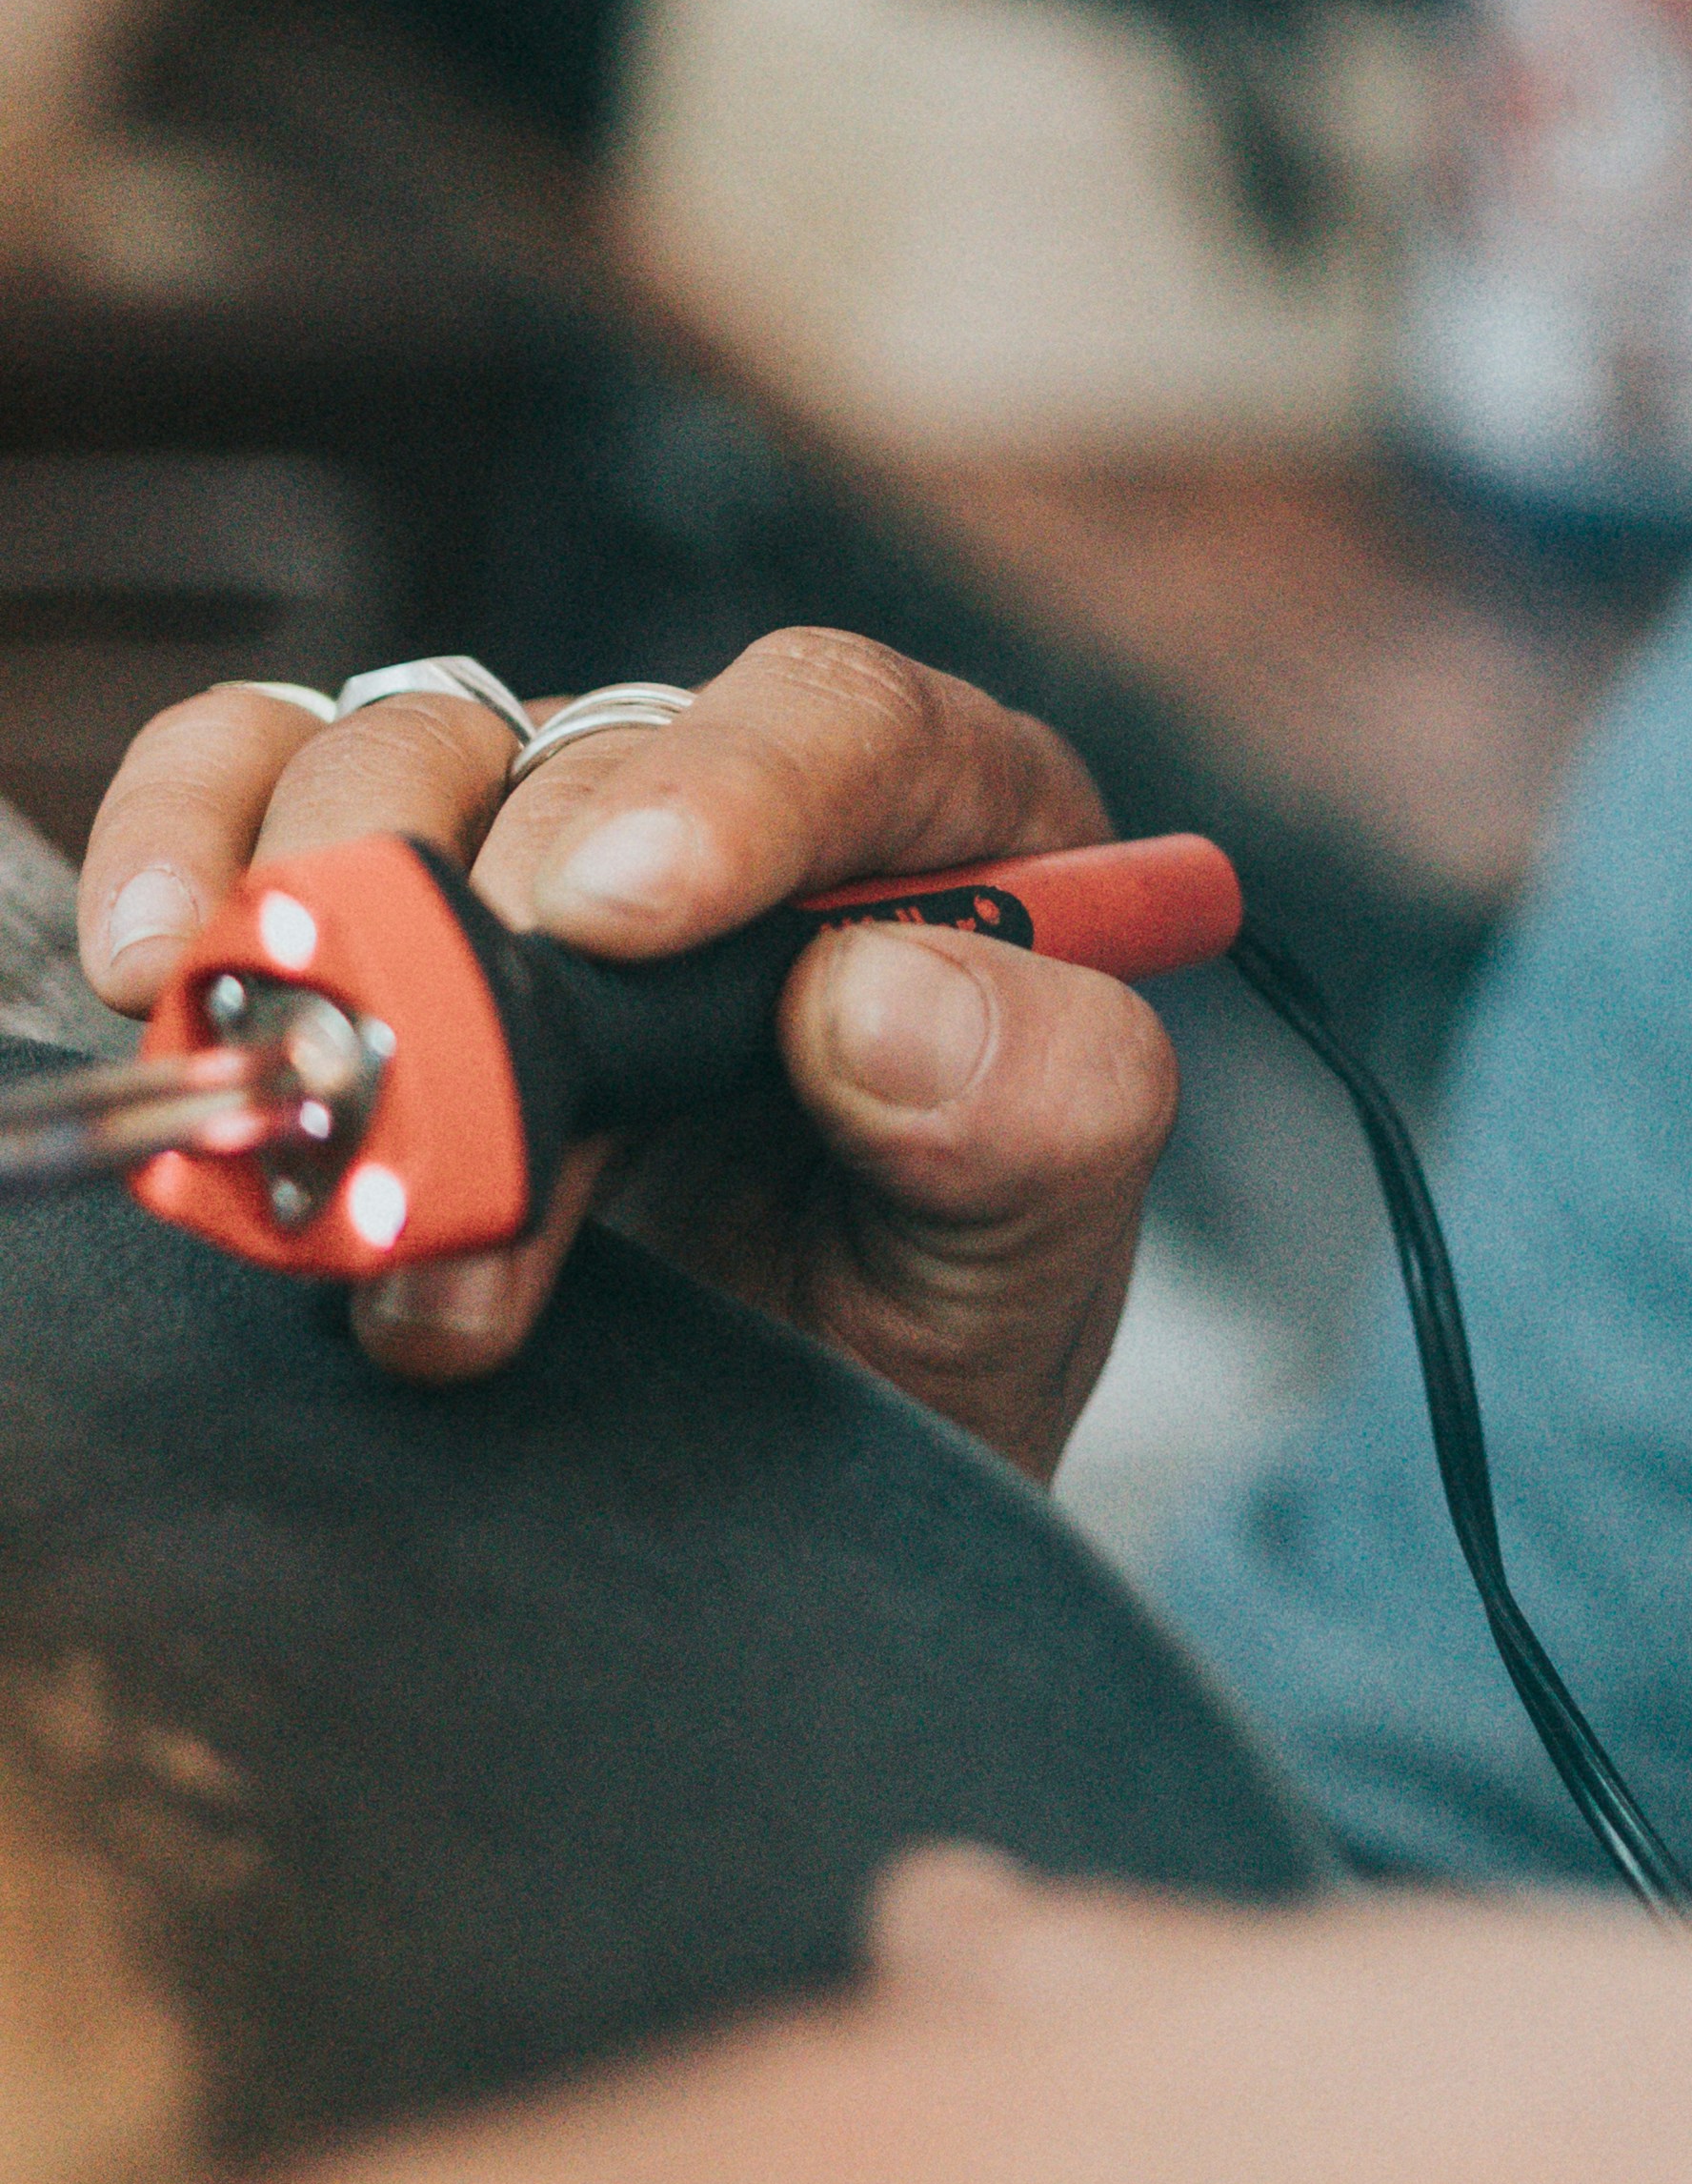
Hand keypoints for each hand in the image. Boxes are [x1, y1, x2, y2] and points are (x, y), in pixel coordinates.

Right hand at [75, 634, 1174, 1477]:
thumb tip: (882, 996)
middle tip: (455, 1128)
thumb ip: (1038, 1116)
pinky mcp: (387, 874)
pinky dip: (189, 840)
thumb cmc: (925, 1316)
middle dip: (504, 956)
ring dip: (350, 936)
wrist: (783, 1460)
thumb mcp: (1035, 1254)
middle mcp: (740, 792)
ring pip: (413, 753)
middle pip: (594, 758)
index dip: (730, 793)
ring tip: (350, 1167)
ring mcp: (545, 823)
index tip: (619, 912)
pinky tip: (160, 952)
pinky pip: (260, 772)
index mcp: (948, 825)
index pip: (846, 723)